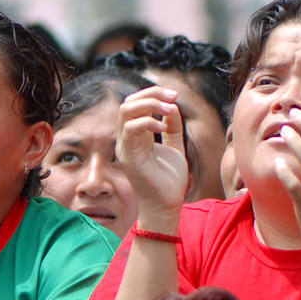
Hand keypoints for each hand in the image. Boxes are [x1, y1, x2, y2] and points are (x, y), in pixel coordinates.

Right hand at [116, 87, 189, 229]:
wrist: (166, 206)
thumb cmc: (169, 181)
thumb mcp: (175, 147)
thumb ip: (173, 127)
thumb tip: (172, 106)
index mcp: (137, 135)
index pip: (136, 104)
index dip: (153, 94)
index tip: (174, 96)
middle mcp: (128, 139)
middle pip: (128, 102)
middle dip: (151, 93)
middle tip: (173, 96)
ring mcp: (125, 147)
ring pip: (126, 110)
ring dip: (149, 104)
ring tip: (169, 109)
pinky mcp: (128, 156)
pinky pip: (130, 128)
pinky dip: (147, 122)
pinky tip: (162, 128)